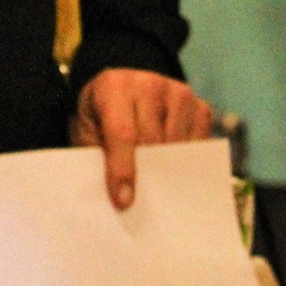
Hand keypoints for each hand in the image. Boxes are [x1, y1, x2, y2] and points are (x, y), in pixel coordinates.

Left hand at [71, 68, 213, 210]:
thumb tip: (117, 196)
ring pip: (177, 145)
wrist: (119, 90)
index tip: (124, 201)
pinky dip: (185, 161)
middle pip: (152, 141)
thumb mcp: (86, 132)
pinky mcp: (199, 105)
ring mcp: (178, 92)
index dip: (123, 169)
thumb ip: (97, 157)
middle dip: (145, 174)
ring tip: (153, 187)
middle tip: (139, 202)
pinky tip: (171, 169)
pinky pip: (198, 143)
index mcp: (114, 85)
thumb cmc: (100, 117)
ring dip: (166, 169)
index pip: (122, 132)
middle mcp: (149, 83)